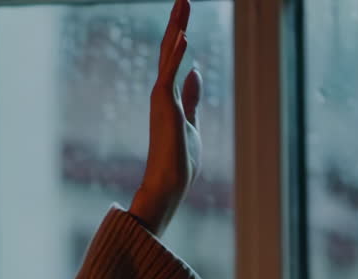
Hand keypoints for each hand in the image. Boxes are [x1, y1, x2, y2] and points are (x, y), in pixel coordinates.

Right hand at [128, 0, 201, 236]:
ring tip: (183, 2)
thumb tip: (196, 71)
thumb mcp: (192, 121)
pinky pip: (170, 73)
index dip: (180, 35)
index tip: (185, 17)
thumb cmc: (180, 159)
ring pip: (170, 54)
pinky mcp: (164, 104)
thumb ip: (192, 96)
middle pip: (171, 48)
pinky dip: (177, 53)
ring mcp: (161, 97)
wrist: (170, 182)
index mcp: (169, 96)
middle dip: (178, 22)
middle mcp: (162, 92)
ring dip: (178, 27)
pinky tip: (184, 34)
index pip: (174, 58)